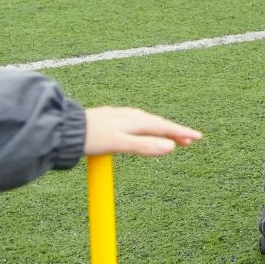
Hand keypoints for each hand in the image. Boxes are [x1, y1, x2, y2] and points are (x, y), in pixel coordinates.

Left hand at [83, 107, 203, 158]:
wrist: (65, 127)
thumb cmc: (91, 137)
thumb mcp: (119, 144)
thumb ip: (144, 146)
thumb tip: (170, 147)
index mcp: (136, 121)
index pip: (165, 127)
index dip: (182, 133)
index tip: (198, 137)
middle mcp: (131, 116)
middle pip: (159, 124)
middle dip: (175, 132)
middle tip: (190, 141)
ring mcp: (122, 116)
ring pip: (149, 123)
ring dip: (163, 130)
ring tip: (172, 138)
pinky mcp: (113, 119)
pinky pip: (139, 123)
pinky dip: (149, 128)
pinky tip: (145, 132)